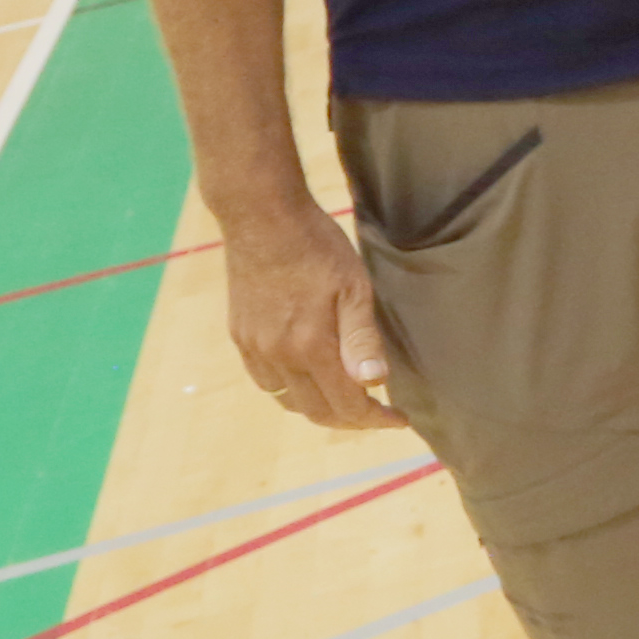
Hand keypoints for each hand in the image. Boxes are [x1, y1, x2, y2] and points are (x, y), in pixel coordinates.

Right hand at [225, 200, 402, 429]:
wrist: (262, 217)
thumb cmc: (318, 247)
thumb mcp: (354, 287)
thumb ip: (362, 339)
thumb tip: (374, 382)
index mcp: (309, 347)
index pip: (346, 405)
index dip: (375, 418)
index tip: (399, 419)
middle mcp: (277, 355)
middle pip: (314, 411)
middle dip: (349, 420)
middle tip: (375, 413)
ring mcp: (254, 347)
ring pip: (286, 399)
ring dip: (316, 407)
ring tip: (344, 398)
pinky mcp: (240, 335)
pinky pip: (264, 380)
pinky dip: (288, 389)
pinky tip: (305, 376)